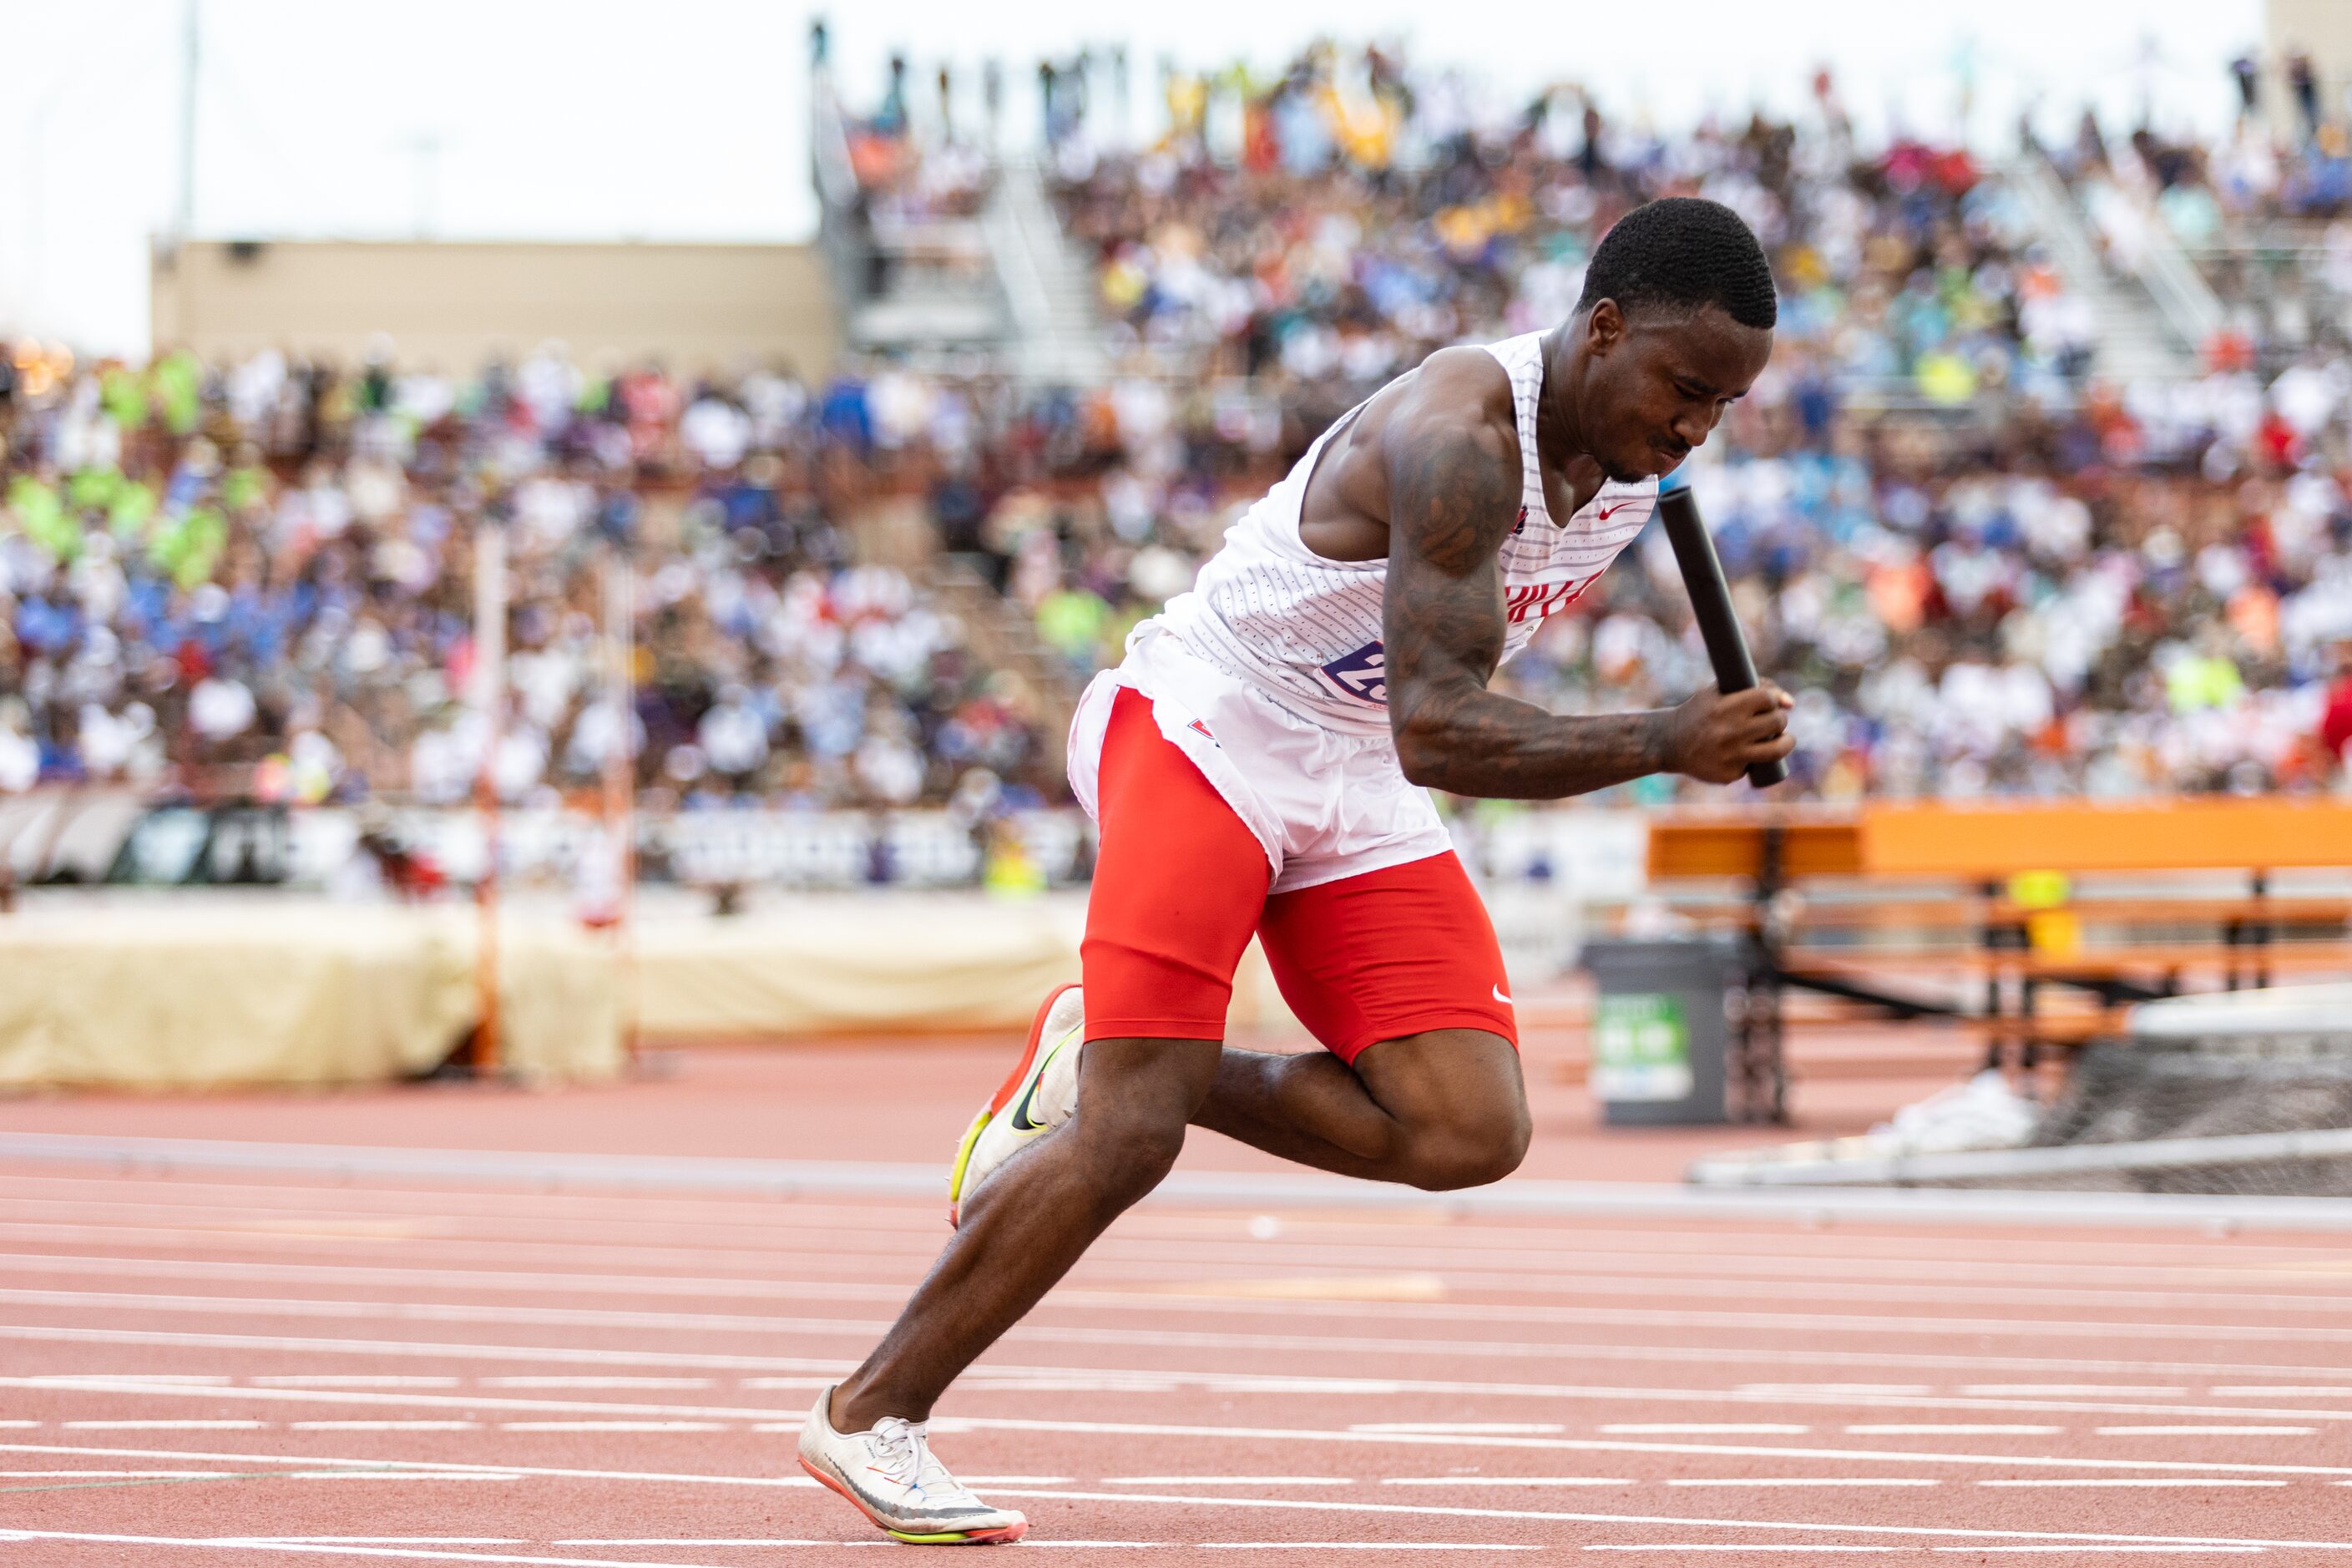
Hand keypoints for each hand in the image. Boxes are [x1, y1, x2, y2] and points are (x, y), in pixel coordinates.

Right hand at [1661, 682, 1794, 784]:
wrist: (1667, 743)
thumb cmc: (1698, 713)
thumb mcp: (1717, 693)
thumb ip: (1752, 689)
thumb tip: (1792, 703)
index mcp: (1726, 707)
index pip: (1768, 699)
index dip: (1774, 699)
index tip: (1771, 703)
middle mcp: (1730, 732)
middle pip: (1777, 722)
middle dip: (1779, 718)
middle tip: (1774, 720)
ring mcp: (1731, 756)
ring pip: (1778, 749)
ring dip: (1787, 742)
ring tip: (1784, 739)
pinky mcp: (1729, 774)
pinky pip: (1755, 766)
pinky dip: (1756, 760)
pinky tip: (1748, 755)